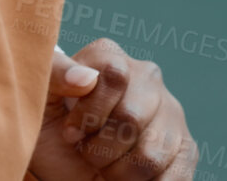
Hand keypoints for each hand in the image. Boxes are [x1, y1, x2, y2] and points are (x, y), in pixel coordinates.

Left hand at [29, 40, 196, 180]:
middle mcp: (147, 77)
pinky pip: (177, 174)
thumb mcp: (40, 97)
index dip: (89, 112)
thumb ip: (54, 73)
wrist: (65, 164)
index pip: (114, 75)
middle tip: (87, 153)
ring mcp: (171, 112)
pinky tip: (127, 179)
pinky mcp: (185, 147)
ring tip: (106, 166)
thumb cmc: (49, 128)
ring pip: (151, 153)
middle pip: (132, 117)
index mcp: (111, 57)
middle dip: (100, 147)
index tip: (70, 132)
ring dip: (119, 172)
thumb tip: (85, 78)